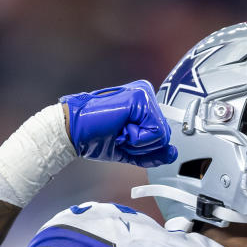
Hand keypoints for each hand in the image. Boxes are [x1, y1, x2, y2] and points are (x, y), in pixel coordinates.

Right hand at [60, 80, 177, 167]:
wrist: (73, 131)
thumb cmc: (95, 137)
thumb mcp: (130, 149)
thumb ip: (153, 153)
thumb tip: (172, 153)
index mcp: (144, 103)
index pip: (162, 134)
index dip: (145, 146)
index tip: (123, 138)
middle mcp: (146, 94)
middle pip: (165, 135)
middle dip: (142, 145)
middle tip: (119, 135)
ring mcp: (143, 93)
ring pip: (162, 135)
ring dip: (138, 142)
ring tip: (118, 130)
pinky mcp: (140, 97)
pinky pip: (155, 131)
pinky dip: (137, 138)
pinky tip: (120, 127)